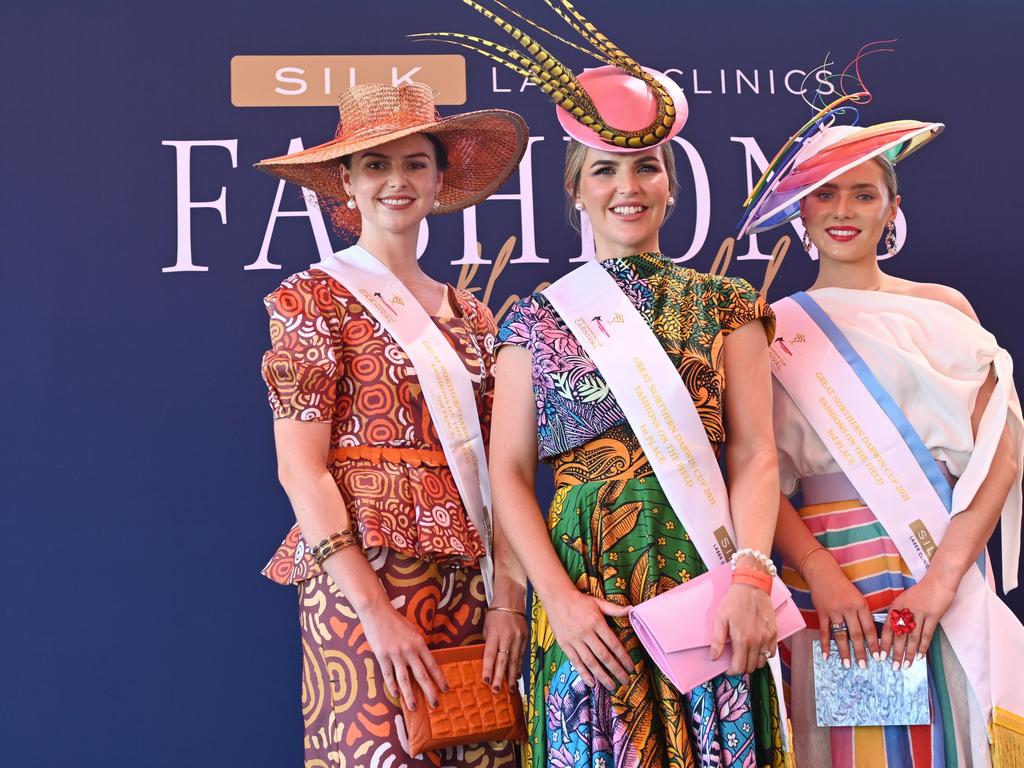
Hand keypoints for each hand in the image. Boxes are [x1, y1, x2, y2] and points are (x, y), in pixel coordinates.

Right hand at [359, 600, 448, 711]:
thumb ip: (418, 644)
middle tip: (435, 705)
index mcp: (419, 643)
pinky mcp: (382, 656)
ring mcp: (395, 654)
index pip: (432, 664)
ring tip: (414, 707)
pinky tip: (396, 694)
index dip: (439, 678)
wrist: (377, 611)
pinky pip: (388, 674)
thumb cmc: (395, 620)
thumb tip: (424, 658)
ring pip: (405, 679)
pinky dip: (392, 686)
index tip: (445, 689)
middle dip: (429, 691)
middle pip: (421, 675)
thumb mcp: (412, 630)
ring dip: (410, 695)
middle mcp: (409, 650)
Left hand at [481, 608, 527, 691]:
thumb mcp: (487, 626)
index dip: (488, 668)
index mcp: (495, 633)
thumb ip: (488, 643)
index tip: (486, 681)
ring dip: (512, 676)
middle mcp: (508, 637)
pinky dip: (519, 667)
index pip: (490, 654)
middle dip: (500, 677)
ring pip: (515, 660)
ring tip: (510, 690)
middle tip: (497, 690)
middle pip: (503, 660)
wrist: (512, 599)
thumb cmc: (495, 613)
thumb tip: (489, 660)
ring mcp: (519, 638)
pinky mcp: (526, 638)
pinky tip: (517, 677)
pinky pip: (522, 655)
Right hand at [544, 589, 632, 690]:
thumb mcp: (599, 602)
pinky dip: (584, 673)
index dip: (623, 658)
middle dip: (616, 670)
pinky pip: (575, 661)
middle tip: (626, 681)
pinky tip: (592, 683)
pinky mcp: (564, 644)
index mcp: (597, 622)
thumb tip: (632, 610)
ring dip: (602, 676)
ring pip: (590, 662)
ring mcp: (574, 640)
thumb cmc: (580, 601)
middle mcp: (586, 632)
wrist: (556, 597)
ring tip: (612, 686)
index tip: (631, 668)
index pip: (613, 644)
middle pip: (604, 656)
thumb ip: (615, 609)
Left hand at [711, 583, 777, 673]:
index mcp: (742, 639)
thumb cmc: (734, 601)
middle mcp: (757, 641)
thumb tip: (714, 658)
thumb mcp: (720, 618)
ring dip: (753, 662)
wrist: (752, 586)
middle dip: (741, 667)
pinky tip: (756, 648)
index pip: (739, 667)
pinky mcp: (774, 633)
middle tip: (735, 660)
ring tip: (745, 654)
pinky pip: (771, 653)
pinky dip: (764, 655)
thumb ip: (718, 640)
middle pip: (750, 667)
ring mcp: (767, 637)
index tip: (728, 667)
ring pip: (762, 662)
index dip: (732, 671)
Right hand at [804, 550, 877, 668]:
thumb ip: (863, 613)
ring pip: (840, 635)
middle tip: (864, 665)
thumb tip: (869, 634)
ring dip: (844, 651)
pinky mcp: (822, 612)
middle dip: (860, 652)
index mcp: (861, 605)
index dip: (874, 644)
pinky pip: (824, 631)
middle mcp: (849, 609)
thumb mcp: (858, 597)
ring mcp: (834, 611)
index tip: (877, 657)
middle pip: (856, 634)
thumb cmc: (842, 585)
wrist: (823, 572)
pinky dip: (825, 644)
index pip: (870, 628)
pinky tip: (826, 655)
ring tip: (847, 664)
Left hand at [880, 575, 955, 669]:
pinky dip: (923, 647)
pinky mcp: (933, 616)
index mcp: (896, 606)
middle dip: (895, 652)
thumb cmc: (921, 591)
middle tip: (893, 666)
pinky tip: (920, 656)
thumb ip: (898, 613)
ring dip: (908, 653)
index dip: (884, 643)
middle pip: (898, 635)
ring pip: (912, 637)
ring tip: (906, 665)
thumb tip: (892, 630)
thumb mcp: (904, 599)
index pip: (887, 628)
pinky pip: (927, 634)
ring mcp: (919, 613)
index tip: (880, 656)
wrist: (938, 581)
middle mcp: (905, 610)